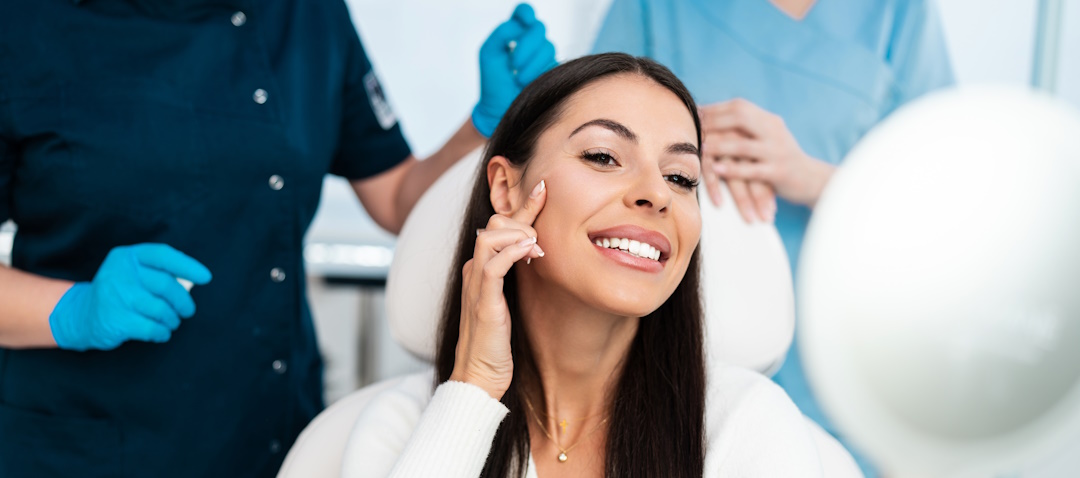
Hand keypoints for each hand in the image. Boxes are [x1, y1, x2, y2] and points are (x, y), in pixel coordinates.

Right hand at [48, 243, 211, 350]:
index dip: (188, 266)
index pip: (163, 255)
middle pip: (166, 284)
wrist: (81, 316)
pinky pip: (152, 328)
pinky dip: (162, 332)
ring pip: (161, 309)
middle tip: (187, 311)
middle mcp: (119, 272)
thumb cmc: (119, 293)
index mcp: (127, 256)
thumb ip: (158, 272)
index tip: (206, 278)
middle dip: (183, 301)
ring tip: (171, 322)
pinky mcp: (114, 319)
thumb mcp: (133, 274)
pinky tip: (161, 333)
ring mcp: (115, 296)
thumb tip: (194, 281)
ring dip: (172, 319)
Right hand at [450, 179, 546, 399]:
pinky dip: (512, 252)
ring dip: (519, 233)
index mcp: (481, 268)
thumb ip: (516, 277)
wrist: (479, 376)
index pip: (499, 226)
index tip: (543, 189)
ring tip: (538, 245)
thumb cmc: (496, 343)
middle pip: (493, 224)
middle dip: (523, 217)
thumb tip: (538, 253)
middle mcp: (474, 270)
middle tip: (545, 228)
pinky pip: (493, 265)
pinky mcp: (482, 301)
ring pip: (489, 236)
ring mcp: (476, 284)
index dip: (521, 206)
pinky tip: (531, 252)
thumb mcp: (509, 301)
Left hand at [471, 3, 557, 136]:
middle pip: (539, 28)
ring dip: (531, 63)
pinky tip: (527, 83)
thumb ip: (502, 33)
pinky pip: (554, 64)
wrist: (500, 111)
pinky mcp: (553, 71)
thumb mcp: (489, 54)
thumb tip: (521, 25)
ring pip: (548, 47)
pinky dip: (539, 73)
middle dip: (526, 45)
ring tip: (518, 79)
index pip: (524, 13)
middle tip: (513, 64)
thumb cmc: (493, 83)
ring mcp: (543, 56)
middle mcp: (531, 42)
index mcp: (514, 33)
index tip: (524, 21)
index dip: (526, 13)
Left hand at [700, 99, 835, 210]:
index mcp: (769, 120)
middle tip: (693, 128)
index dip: (714, 109)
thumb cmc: (779, 160)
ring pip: (743, 145)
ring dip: (719, 146)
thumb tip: (708, 118)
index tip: (693, 114)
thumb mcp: (766, 138)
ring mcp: (777, 151)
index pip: (739, 107)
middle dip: (714, 122)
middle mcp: (774, 131)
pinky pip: (753, 170)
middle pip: (741, 118)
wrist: (812, 180)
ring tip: (700, 148)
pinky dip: (733, 169)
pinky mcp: (779, 172)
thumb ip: (745, 128)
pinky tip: (717, 170)